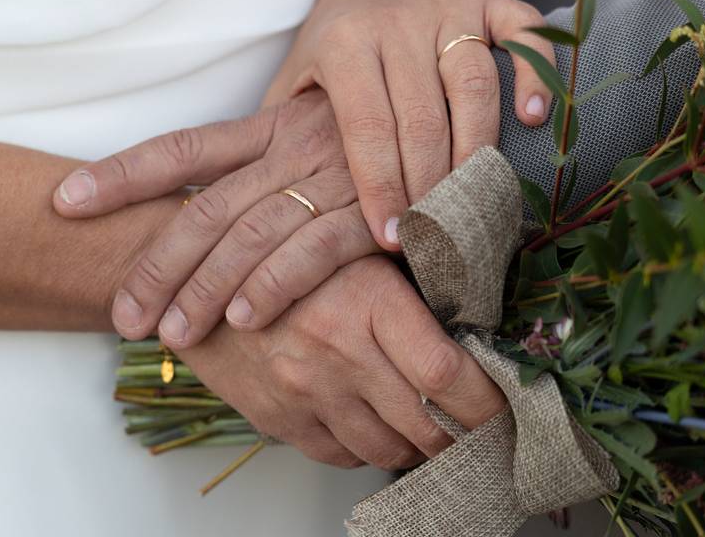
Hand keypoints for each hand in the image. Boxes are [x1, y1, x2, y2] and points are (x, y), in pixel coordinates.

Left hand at [53, 90, 382, 346]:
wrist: (467, 118)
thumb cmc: (381, 147)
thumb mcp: (317, 148)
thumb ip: (267, 178)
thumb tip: (212, 229)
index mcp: (270, 128)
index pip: (180, 149)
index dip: (119, 174)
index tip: (63, 201)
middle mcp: (292, 144)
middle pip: (203, 205)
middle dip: (155, 263)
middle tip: (123, 314)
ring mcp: (332, 173)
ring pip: (249, 231)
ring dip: (205, 286)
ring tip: (171, 333)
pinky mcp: (375, 207)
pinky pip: (315, 249)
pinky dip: (276, 285)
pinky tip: (246, 319)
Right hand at [176, 255, 505, 468]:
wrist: (198, 279)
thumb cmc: (285, 255)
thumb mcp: (355, 247)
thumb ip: (412, 283)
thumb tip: (478, 328)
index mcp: (366, 300)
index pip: (446, 374)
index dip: (488, 403)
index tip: (506, 408)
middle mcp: (336, 353)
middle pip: (425, 425)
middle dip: (463, 436)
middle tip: (479, 428)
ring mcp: (304, 392)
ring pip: (388, 449)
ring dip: (418, 446)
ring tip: (430, 427)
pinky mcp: (280, 419)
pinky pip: (343, 455)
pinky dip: (369, 448)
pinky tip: (375, 424)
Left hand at [270, 0, 554, 251]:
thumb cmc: (335, 50)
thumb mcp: (295, 83)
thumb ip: (285, 134)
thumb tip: (285, 213)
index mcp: (344, 45)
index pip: (367, 128)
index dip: (382, 188)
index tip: (392, 238)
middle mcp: (396, 22)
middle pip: (422, 116)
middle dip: (430, 186)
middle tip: (437, 235)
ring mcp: (446, 9)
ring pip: (471, 83)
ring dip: (477, 150)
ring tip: (477, 202)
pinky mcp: (488, 0)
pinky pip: (522, 33)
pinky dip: (534, 73)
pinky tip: (534, 118)